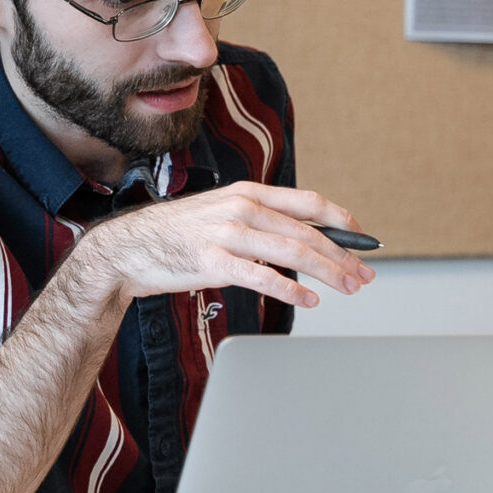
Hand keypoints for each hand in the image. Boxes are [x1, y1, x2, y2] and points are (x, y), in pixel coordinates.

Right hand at [85, 182, 375, 309]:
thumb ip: (261, 223)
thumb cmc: (179, 235)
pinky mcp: (213, 261)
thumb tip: (303, 242)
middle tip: (364, 274)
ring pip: (292, 252)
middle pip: (307, 231)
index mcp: (249, 193)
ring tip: (348, 287)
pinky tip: (310, 300)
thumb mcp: (224, 214)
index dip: (342, 221)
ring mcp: (227, 233)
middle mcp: (242, 208)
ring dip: (327, 272)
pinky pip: (262, 276)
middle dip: (342, 255)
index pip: (309, 202)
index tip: (363, 239)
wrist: (128, 247)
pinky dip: (291, 290)